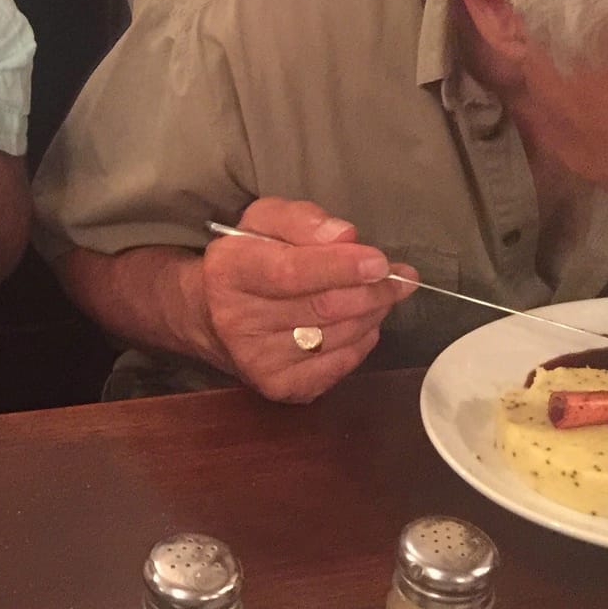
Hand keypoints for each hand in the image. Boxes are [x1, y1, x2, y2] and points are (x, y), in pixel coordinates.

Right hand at [196, 197, 416, 403]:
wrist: (209, 315)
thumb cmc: (246, 260)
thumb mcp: (263, 221)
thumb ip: (302, 220)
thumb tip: (346, 236)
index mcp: (228, 271)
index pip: (290, 272)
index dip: (340, 267)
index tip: (380, 262)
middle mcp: (237, 320)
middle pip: (323, 308)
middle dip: (372, 291)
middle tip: (399, 277)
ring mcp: (258, 360)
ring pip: (338, 336)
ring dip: (371, 313)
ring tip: (379, 294)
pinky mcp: (279, 387)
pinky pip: (340, 365)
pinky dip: (362, 341)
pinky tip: (359, 322)